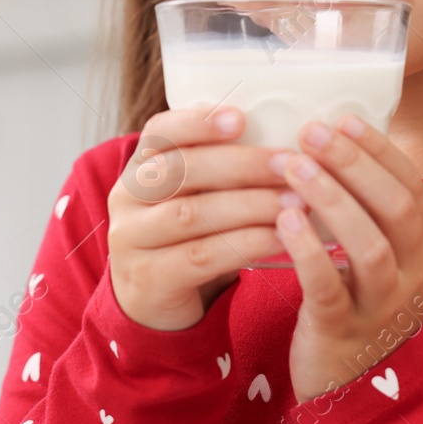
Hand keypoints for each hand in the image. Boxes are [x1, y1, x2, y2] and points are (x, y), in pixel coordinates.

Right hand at [107, 105, 292, 330]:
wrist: (154, 305)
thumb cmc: (189, 238)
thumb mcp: (194, 197)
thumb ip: (220, 169)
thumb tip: (285, 139)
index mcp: (139, 166)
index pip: (160, 131)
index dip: (198, 121)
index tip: (241, 118)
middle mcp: (127, 198)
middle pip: (182, 171)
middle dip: (242, 165)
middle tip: (290, 164)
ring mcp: (131, 240)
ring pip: (193, 215)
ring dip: (251, 205)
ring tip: (295, 203)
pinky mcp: (147, 279)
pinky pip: (201, 256)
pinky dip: (245, 244)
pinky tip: (279, 238)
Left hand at [270, 114, 422, 404]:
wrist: (355, 387)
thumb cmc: (356, 299)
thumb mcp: (375, 252)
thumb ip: (365, 205)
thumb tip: (333, 139)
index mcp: (421, 245)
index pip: (411, 186)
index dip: (379, 150)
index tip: (342, 119)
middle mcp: (411, 272)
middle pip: (394, 209)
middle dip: (354, 165)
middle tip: (313, 133)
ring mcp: (381, 305)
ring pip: (369, 247)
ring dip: (332, 201)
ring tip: (295, 166)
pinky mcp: (343, 330)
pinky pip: (330, 288)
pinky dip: (308, 250)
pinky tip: (284, 219)